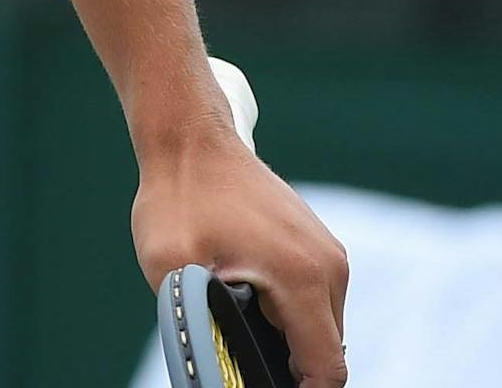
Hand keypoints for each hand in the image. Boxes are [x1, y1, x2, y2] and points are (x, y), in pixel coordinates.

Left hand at [134, 122, 349, 386]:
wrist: (190, 139)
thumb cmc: (179, 199)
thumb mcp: (171, 272)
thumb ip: (200, 329)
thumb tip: (216, 368)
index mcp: (303, 279)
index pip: (325, 369)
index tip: (259, 386)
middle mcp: (329, 266)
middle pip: (326, 351)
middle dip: (289, 368)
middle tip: (240, 362)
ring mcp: (327, 252)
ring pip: (322, 326)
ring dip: (288, 339)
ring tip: (239, 328)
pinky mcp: (317, 243)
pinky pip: (315, 298)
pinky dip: (289, 313)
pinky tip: (248, 303)